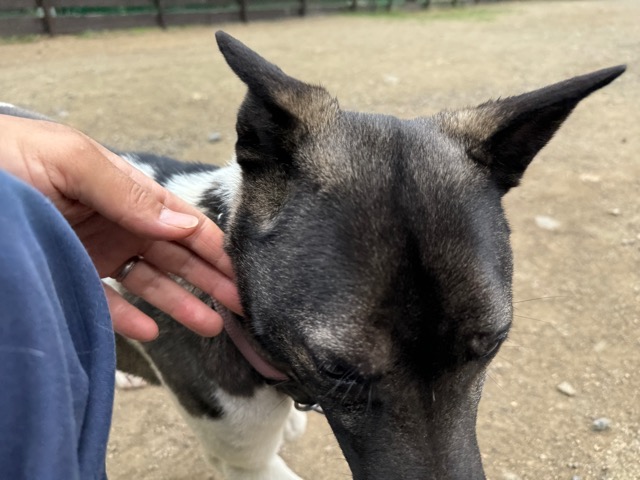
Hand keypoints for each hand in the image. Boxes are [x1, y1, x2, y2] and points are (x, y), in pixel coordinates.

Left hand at [0, 114, 241, 340]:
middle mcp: (116, 222)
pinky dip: (129, 319)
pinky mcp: (67, 276)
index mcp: (124, 190)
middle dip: (209, 279)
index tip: (241, 271)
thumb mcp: (70, 161)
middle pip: (175, 255)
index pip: (180, 221)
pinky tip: (152, 331)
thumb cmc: (5, 157)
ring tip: (211, 326)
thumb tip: (184, 225)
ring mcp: (93, 251)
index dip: (214, 246)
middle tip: (240, 304)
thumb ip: (127, 192)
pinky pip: (105, 303)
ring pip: (149, 283)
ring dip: (180, 304)